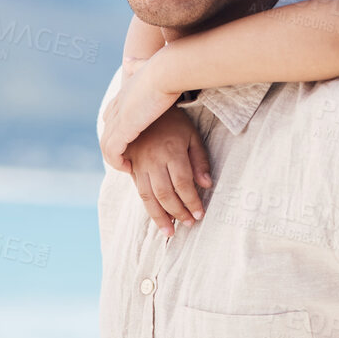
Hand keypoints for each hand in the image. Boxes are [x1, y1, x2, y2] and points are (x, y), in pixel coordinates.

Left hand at [103, 55, 185, 171]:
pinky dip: (117, 162)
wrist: (167, 72)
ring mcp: (118, 118)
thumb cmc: (166, 69)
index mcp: (124, 95)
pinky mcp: (123, 128)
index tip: (134, 141)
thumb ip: (137, 65)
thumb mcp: (147, 66)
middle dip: (116, 148)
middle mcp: (117, 107)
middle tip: (130, 160)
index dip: (119, 130)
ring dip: (115, 159)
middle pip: (107, 132)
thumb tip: (128, 60)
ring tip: (129, 167)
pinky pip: (112, 151)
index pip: (112, 115)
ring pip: (106, 145)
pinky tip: (129, 167)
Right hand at [123, 108, 212, 235]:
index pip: (183, 184)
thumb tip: (206, 185)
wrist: (144, 105)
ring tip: (169, 232)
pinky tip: (156, 216)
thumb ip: (199, 161)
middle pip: (165, 193)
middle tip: (189, 225)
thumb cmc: (175, 122)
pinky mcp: (131, 165)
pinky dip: (147, 206)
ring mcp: (139, 163)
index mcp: (171, 151)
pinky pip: (138, 190)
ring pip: (148, 196)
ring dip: (159, 216)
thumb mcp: (193, 136)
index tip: (200, 214)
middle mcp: (153, 160)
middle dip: (178, 212)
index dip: (191, 202)